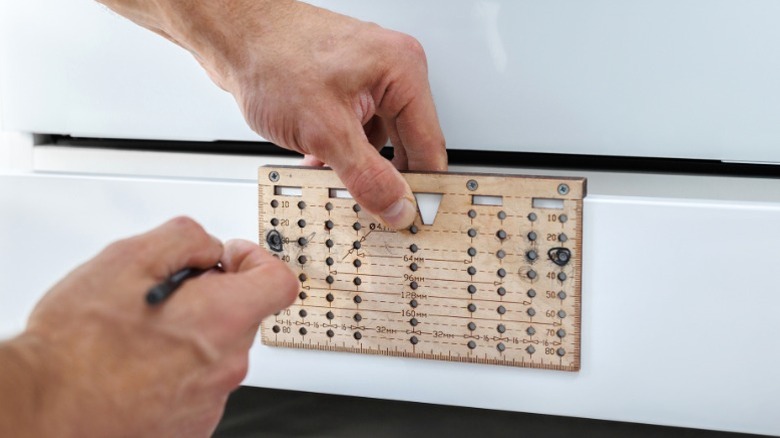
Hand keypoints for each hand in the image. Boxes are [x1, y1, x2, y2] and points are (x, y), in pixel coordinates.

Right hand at [0, 218, 296, 436]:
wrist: (47, 410)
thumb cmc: (78, 344)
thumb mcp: (129, 258)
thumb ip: (186, 238)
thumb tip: (209, 247)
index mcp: (222, 318)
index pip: (279, 282)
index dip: (256, 261)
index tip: (229, 259)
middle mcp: (226, 364)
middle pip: (242, 315)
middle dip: (211, 298)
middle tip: (165, 296)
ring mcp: (211, 401)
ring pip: (216, 352)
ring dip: (190, 336)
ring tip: (140, 334)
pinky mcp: (191, 426)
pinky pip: (197, 385)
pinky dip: (176, 371)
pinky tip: (137, 366)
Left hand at [97, 0, 447, 228]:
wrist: (233, 36)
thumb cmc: (272, 58)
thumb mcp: (325, 131)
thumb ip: (368, 177)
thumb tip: (397, 207)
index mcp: (403, 72)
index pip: (430, 146)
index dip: (420, 188)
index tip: (409, 216)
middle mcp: (393, 71)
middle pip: (407, 145)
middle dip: (381, 176)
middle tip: (367, 203)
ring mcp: (369, 78)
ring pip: (379, 141)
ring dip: (356, 165)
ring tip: (329, 172)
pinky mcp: (347, 86)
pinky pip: (357, 129)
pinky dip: (340, 149)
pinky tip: (318, 158)